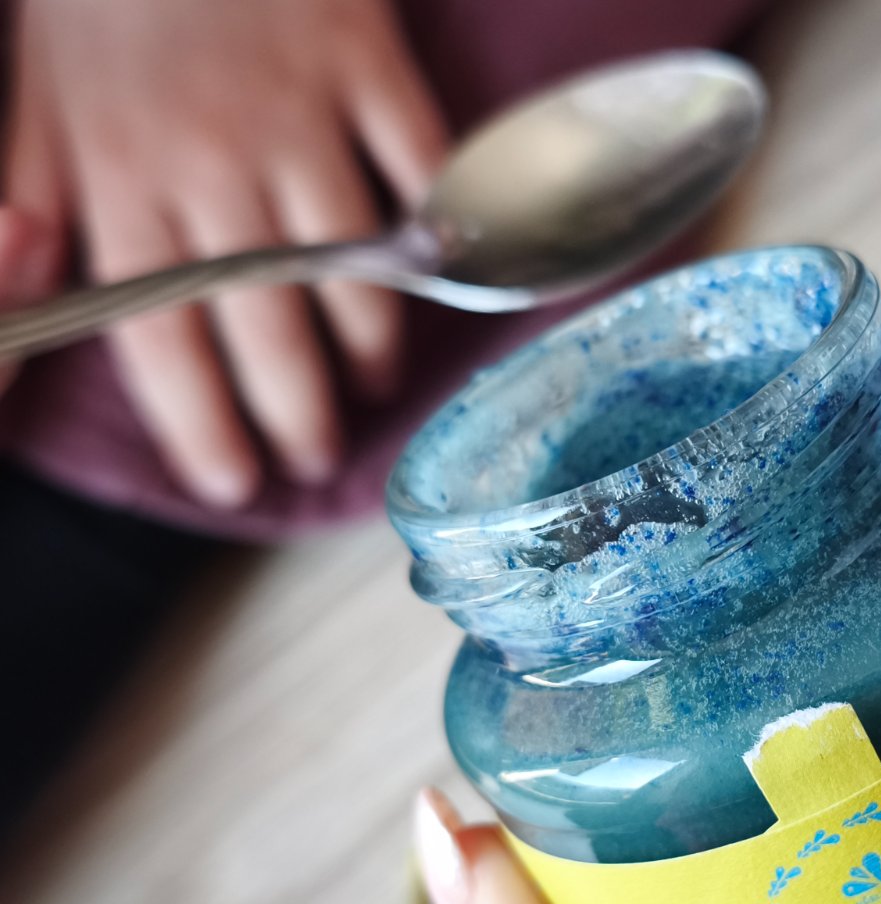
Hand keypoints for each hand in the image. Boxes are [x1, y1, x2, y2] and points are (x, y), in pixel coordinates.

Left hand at [6, 0, 448, 505]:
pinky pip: (418, 166)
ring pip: (352, 261)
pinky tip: (441, 281)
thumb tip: (12, 334)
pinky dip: (437, 227)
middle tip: (311, 460)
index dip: (202, 423)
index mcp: (118, 177)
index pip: (163, 335)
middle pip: (266, 320)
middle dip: (294, 411)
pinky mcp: (367, 64)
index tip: (231, 483)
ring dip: (368, 344)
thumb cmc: (92, 3)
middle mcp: (213, 160)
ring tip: (370, 391)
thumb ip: (14, 219)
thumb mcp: (22, 108)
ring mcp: (300, 114)